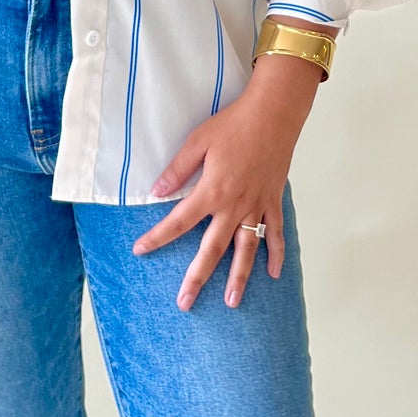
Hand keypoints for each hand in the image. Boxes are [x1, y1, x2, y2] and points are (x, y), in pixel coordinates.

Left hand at [130, 67, 316, 310]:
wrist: (274, 113)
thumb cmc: (234, 123)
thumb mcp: (198, 141)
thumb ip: (178, 169)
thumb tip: (156, 191)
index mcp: (212, 191)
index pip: (179, 222)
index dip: (158, 237)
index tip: (140, 250)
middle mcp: (234, 206)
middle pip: (212, 249)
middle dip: (197, 277)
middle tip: (185, 303)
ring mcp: (257, 206)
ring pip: (246, 250)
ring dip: (239, 278)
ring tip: (232, 302)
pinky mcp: (273, 201)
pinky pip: (276, 234)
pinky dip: (277, 255)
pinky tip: (274, 275)